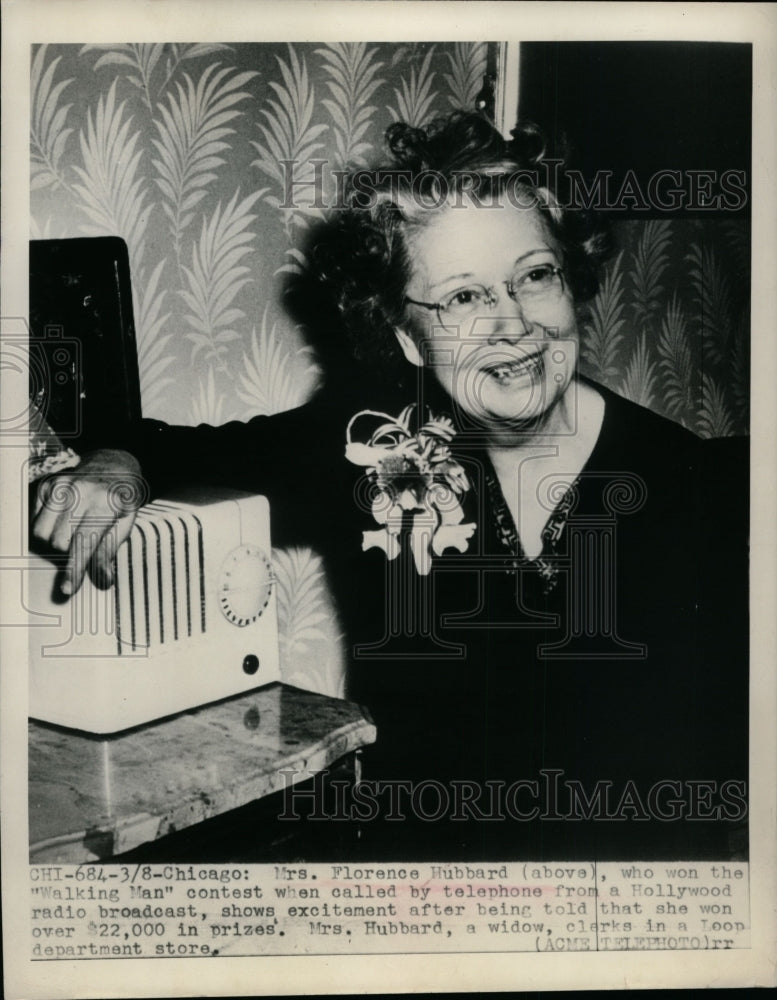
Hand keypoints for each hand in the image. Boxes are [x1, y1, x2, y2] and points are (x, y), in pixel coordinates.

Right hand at [31, 449, 146, 596]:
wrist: (113, 466)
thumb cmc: (121, 499)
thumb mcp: (125, 525)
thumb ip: (110, 551)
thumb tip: (103, 580)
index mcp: (105, 504)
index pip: (84, 545)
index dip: (75, 570)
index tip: (67, 589)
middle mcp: (80, 492)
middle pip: (59, 542)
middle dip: (68, 553)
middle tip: (81, 545)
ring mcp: (61, 486)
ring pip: (42, 532)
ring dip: (54, 541)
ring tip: (72, 533)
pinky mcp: (48, 485)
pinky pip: (34, 519)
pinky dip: (45, 527)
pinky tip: (61, 520)